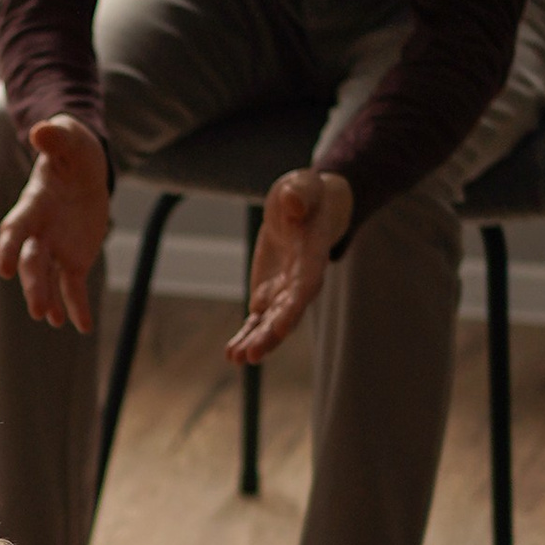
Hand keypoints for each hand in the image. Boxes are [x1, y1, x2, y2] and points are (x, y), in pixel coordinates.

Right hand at [0, 117, 110, 333]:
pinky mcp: (74, 260)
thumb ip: (55, 138)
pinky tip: (83, 328)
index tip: (5, 268)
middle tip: (37, 308)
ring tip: (51, 319)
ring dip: (48, 300)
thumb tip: (42, 131)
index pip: (15, 230)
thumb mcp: (68, 139)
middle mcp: (38, 233)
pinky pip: (74, 288)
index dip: (9, 248)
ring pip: (49, 279)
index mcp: (32, 206)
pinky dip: (78, 307)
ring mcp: (55, 249)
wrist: (84, 166)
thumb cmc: (71, 149)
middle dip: (34, 284)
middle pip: (32, 262)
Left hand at [226, 166, 353, 366]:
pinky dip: (245, 335)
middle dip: (271, 334)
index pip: (306, 284)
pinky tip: (231, 355)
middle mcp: (301, 280)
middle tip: (252, 355)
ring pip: (271, 321)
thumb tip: (292, 203)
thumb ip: (300, 194)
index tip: (282, 327)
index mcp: (312, 255)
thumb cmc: (307, 193)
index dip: (295, 306)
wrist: (308, 207)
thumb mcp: (303, 184)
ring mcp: (284, 290)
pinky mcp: (268, 294)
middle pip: (288, 312)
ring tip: (236, 359)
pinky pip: (256, 319)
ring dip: (256, 341)